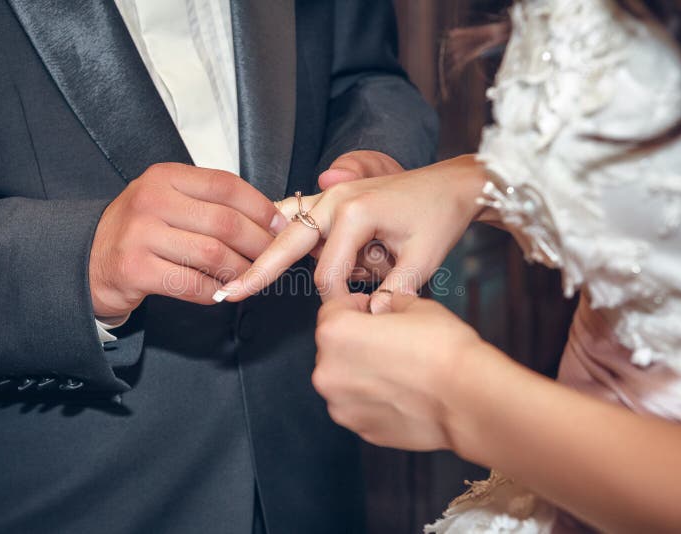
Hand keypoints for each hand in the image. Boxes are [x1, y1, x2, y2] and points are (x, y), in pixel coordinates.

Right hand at [89, 163, 285, 319]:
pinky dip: (215, 291)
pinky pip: (192, 283)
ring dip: (241, 271)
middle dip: (259, 244)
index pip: (226, 186)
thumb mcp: (168, 201)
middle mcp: (151, 200)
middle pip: (225, 223)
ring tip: (251, 277)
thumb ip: (209, 204)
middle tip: (273, 258)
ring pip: (213, 255)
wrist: (88, 258)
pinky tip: (222, 292)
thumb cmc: (140, 230)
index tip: (279, 225)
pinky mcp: (135, 269)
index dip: (260, 208)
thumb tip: (269, 217)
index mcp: (166, 177)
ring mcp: (140, 235)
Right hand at [217, 155, 487, 310]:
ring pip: (286, 226)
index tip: (350, 315)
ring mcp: (330, 195)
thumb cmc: (438, 217)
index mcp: (355, 213)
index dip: (334, 300)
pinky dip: (280, 231)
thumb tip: (367, 318)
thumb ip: (392, 293)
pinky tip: (260, 243)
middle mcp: (334, 199)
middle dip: (258, 269)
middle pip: (286, 241)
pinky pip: (296, 216)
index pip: (328, 272)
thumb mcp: (423, 260)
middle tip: (230, 293)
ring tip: (238, 275)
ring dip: (268, 250)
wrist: (451, 184)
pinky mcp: (331, 198)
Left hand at [313, 292, 489, 450]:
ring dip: (362, 372)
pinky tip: (402, 392)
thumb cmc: (443, 349)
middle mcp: (328, 371)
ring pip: (344, 381)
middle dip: (356, 342)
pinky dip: (373, 399)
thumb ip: (391, 302)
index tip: (373, 310)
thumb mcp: (416, 306)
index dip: (355, 306)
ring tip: (399, 369)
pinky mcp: (361, 429)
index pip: (332, 311)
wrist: (468, 397)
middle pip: (334, 349)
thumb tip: (386, 302)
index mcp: (335, 333)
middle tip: (389, 341)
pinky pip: (359, 406)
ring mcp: (342, 405)